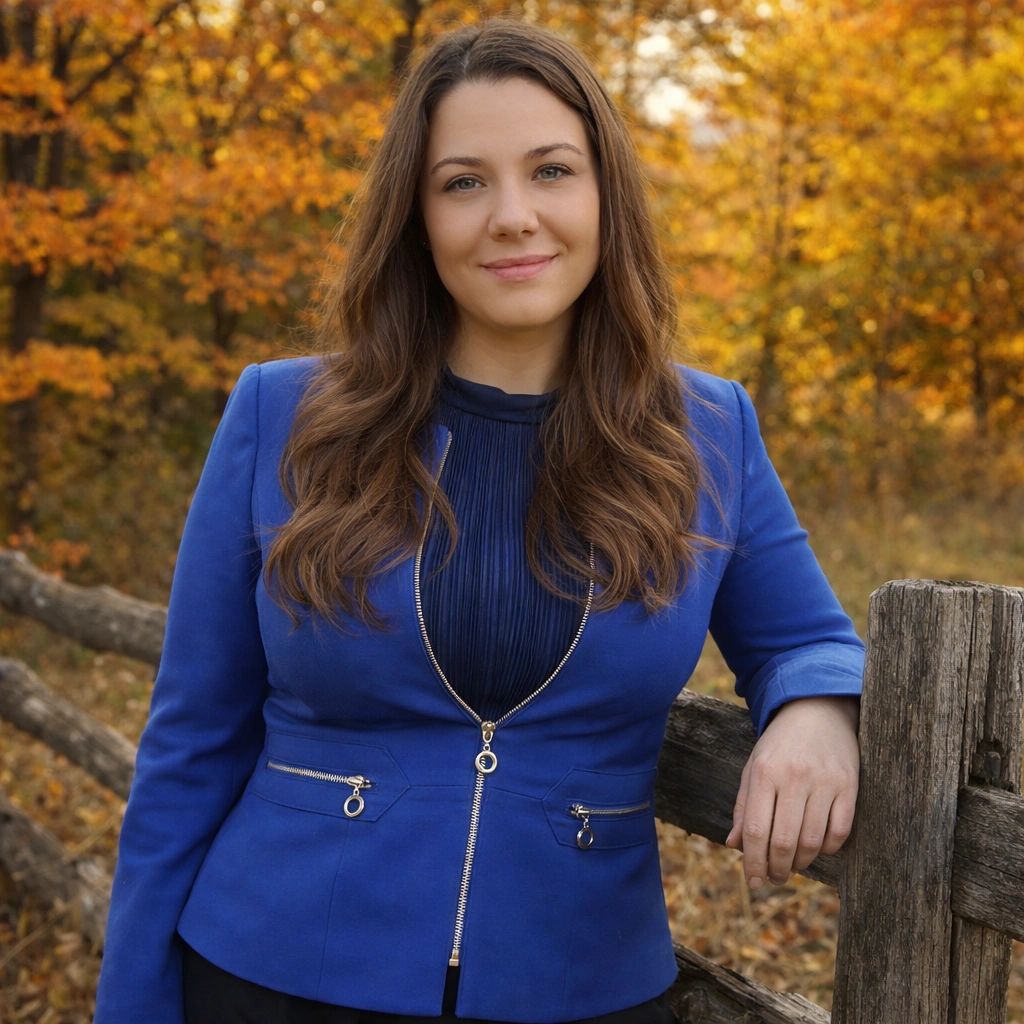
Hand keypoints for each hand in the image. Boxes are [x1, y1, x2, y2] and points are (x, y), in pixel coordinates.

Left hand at [724, 695, 859, 889]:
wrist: (817, 710)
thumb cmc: (779, 745)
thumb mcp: (753, 768)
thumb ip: (742, 806)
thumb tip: (734, 846)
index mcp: (764, 773)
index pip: (754, 830)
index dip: (752, 862)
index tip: (752, 881)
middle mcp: (793, 777)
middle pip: (783, 840)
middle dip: (776, 869)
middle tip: (774, 879)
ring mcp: (824, 781)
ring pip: (812, 841)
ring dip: (800, 862)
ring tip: (792, 865)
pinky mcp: (849, 785)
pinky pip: (840, 831)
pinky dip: (828, 848)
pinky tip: (817, 847)